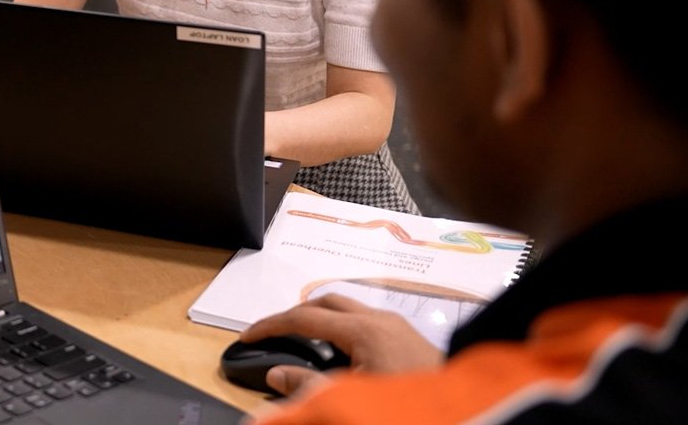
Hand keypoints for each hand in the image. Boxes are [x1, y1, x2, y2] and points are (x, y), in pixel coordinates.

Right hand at [240, 293, 443, 396]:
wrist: (466, 413)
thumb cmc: (409, 406)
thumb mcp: (351, 399)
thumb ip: (309, 388)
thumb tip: (276, 376)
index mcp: (363, 330)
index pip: (304, 318)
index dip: (271, 326)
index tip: (249, 336)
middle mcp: (381, 320)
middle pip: (327, 302)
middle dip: (297, 314)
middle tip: (276, 334)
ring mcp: (399, 327)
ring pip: (350, 310)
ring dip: (323, 320)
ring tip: (306, 344)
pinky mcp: (412, 339)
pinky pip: (368, 322)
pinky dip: (345, 329)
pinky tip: (343, 355)